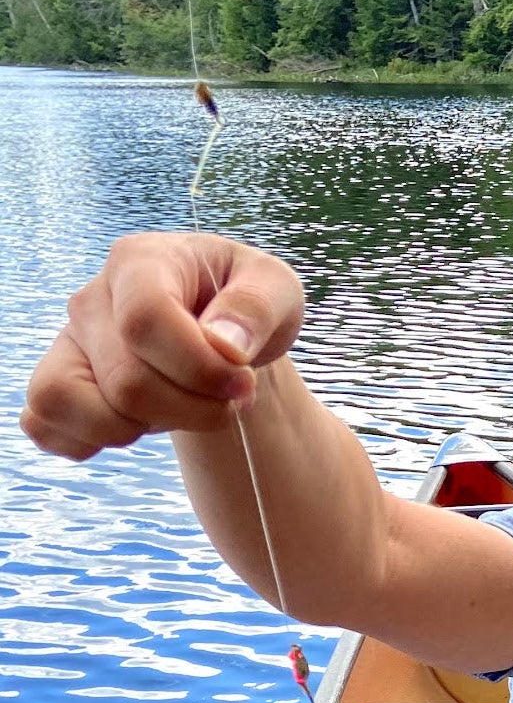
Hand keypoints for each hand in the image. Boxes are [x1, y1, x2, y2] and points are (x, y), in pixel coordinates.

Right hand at [20, 232, 304, 460]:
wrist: (223, 333)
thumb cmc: (247, 306)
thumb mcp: (278, 289)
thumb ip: (258, 307)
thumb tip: (226, 345)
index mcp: (141, 262)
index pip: (145, 320)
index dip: (201, 368)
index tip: (245, 383)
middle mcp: (92, 300)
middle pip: (127, 381)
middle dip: (196, 410)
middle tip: (233, 400)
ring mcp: (69, 343)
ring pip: (76, 405)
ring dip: (145, 427)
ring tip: (183, 408)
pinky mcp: (59, 383)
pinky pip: (44, 424)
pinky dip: (92, 441)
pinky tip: (140, 425)